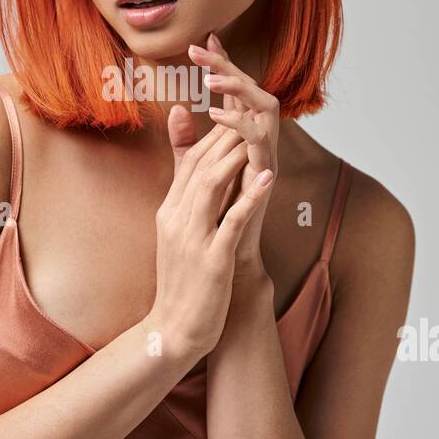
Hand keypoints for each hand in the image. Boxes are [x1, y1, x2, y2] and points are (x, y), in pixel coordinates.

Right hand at [148, 108, 273, 359]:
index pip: (191, 159)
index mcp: (170, 210)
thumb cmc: (184, 280)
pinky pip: (231, 223)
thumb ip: (186, 199)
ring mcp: (192, 239)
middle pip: (201, 164)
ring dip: (235, 155)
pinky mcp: (211, 261)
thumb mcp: (179, 232)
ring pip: (211, 185)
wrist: (173, 331)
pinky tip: (268, 178)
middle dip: (226, 132)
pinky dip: (250, 198)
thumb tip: (190, 177)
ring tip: (258, 132)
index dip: (215, 131)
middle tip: (252, 107)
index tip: (239, 111)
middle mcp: (176, 218)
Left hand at [187, 32, 279, 277]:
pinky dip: (240, 125)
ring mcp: (265, 158)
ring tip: (210, 78)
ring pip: (265, 108)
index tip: (205, 38)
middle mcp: (259, 143)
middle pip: (253, 91)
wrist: (226, 259)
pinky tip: (216, 115)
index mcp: (242, 138)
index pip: (235, 91)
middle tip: (202, 48)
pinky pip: (260, 142)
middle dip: (230, 66)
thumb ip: (186, 143)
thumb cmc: (214, 216)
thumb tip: (176, 108)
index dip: (223, 63)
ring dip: (238, 88)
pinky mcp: (265, 176)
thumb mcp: (194, 172)